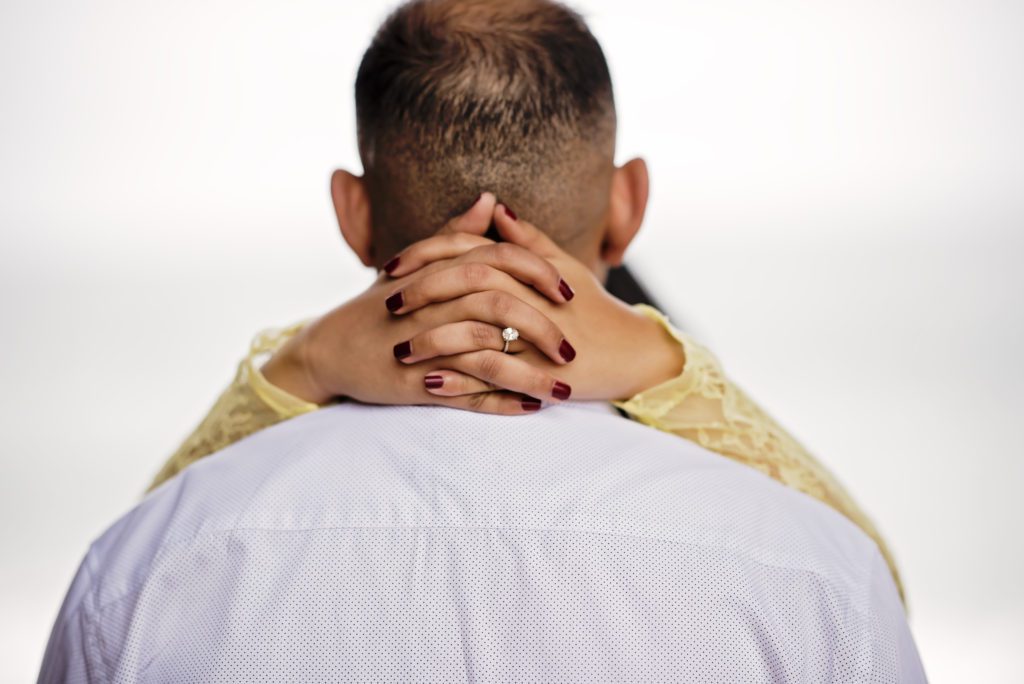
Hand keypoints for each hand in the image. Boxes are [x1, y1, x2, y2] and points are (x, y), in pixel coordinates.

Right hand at [261, 193, 579, 413]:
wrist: (328, 349)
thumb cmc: (377, 306)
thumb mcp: (415, 267)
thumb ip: (456, 236)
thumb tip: (491, 199)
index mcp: (437, 272)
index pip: (499, 260)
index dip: (540, 273)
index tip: (570, 292)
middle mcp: (431, 304)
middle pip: (499, 306)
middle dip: (543, 328)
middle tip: (571, 350)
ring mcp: (422, 345)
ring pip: (488, 356)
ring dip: (530, 375)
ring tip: (564, 391)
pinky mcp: (413, 384)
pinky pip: (466, 395)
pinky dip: (501, 402)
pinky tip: (531, 408)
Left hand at [387, 204, 685, 402]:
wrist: (635, 353)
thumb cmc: (597, 309)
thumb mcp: (565, 267)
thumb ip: (528, 239)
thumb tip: (495, 208)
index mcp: (529, 268)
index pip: (469, 249)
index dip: (426, 254)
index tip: (391, 266)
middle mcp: (531, 296)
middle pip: (466, 282)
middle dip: (422, 293)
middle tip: (388, 305)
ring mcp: (537, 335)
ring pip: (475, 330)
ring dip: (433, 342)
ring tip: (400, 352)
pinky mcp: (543, 373)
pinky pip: (494, 375)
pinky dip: (461, 379)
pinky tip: (430, 385)